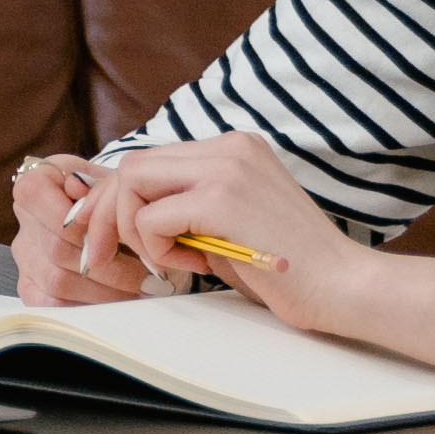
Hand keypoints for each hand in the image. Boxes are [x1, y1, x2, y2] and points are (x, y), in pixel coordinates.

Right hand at [7, 154, 163, 305]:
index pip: (53, 210)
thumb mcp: (112, 183)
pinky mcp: (30, 286)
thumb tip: (79, 188)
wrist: (109, 216)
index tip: (126, 236)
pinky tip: (117, 300)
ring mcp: (25, 256)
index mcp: (35, 186)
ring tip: (141, 289)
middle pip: (59, 249)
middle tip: (150, 274)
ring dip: (105, 290)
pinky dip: (87, 306)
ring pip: (57, 281)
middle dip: (111, 266)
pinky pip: (51, 305)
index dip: (89, 227)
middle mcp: (24, 221)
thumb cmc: (110, 198)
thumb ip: (101, 187)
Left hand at [58, 133, 349, 316]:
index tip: (91, 230)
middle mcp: (228, 147)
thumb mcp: (225, 226)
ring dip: (135, 231)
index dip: (111, 197)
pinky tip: (196, 266)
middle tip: (100, 256)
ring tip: (175, 261)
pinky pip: (151, 218)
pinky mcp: (222, 198)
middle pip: (132, 166)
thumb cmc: (287, 268)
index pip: (149, 160)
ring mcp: (226, 168)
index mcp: (233, 149)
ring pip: (132, 183)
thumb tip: (122, 214)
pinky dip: (159, 249)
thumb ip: (185, 209)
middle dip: (104, 214)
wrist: (343, 287)